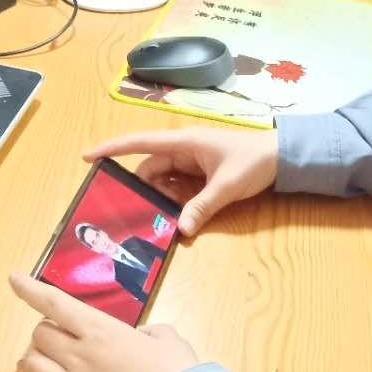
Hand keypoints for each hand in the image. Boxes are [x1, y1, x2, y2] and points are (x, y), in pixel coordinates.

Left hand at [9, 273, 199, 371]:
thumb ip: (146, 331)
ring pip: (30, 363)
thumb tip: (137, 337)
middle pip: (39, 335)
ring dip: (34, 355)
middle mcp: (78, 355)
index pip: (56, 304)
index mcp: (101, 331)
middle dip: (46, 331)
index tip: (13, 279)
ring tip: (44, 357)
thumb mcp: (166, 337)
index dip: (31, 290)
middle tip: (61, 336)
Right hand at [84, 126, 278, 235]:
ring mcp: (192, 162)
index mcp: (184, 142)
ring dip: (158, 198)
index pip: (140, 143)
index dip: (113, 149)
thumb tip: (181, 229)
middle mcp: (183, 150)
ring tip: (152, 220)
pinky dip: (173, 201)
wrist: (284, 156)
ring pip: (163, 180)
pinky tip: (173, 217)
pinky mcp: (201, 174)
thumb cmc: (255, 160)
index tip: (88, 157)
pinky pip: (178, 186)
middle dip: (140, 189)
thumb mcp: (227, 185)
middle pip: (150, 169)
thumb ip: (203, 206)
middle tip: (130, 214)